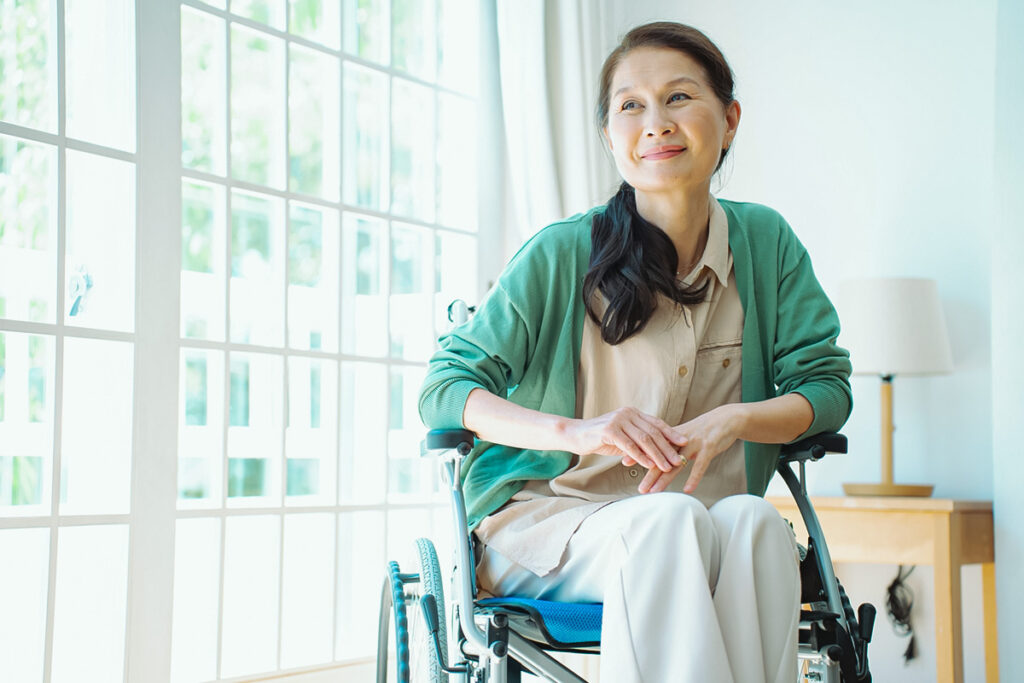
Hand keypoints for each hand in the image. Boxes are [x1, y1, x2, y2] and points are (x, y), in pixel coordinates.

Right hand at [562, 407, 686, 472]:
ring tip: (667, 467)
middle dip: (668, 448)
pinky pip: (629, 446)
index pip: (657, 423)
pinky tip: (649, 466)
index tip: (685, 443)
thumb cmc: (600, 438)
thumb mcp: (622, 437)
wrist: (576, 435)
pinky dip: (640, 457)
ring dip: (657, 455)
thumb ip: (638, 440)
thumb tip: (658, 452)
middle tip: (679, 460)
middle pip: (653, 432)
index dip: (672, 433)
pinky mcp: (609, 430)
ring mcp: (618, 420)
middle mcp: (627, 413)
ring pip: (644, 439)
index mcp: (632, 413)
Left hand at [639, 404, 744, 493]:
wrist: (726, 419)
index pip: (652, 445)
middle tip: (640, 488)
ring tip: (654, 491)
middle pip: (661, 457)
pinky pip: (700, 466)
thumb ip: (670, 443)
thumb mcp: (684, 434)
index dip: (639, 452)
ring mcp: (695, 443)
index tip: (624, 462)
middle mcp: (680, 439)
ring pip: (676, 463)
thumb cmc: (703, 429)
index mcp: (673, 435)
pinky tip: (687, 489)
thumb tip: (653, 452)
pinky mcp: (709, 448)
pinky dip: (693, 478)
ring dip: (664, 479)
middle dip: (649, 474)